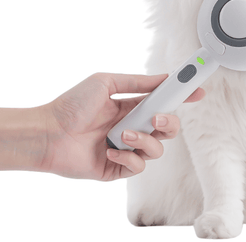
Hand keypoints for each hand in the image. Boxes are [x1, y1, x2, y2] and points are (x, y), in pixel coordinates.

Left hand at [41, 73, 204, 180]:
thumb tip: (163, 77)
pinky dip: (127, 157)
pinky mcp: (118, 168)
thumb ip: (137, 82)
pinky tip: (109, 150)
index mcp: (131, 107)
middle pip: (168, 127)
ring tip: (122, 134)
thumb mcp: (107, 83)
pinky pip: (138, 166)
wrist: (48, 132)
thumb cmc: (72, 104)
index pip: (163, 102)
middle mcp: (132, 127)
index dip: (181, 97)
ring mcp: (127, 148)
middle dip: (169, 122)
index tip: (197, 91)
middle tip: (156, 117)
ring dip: (144, 140)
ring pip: (157, 148)